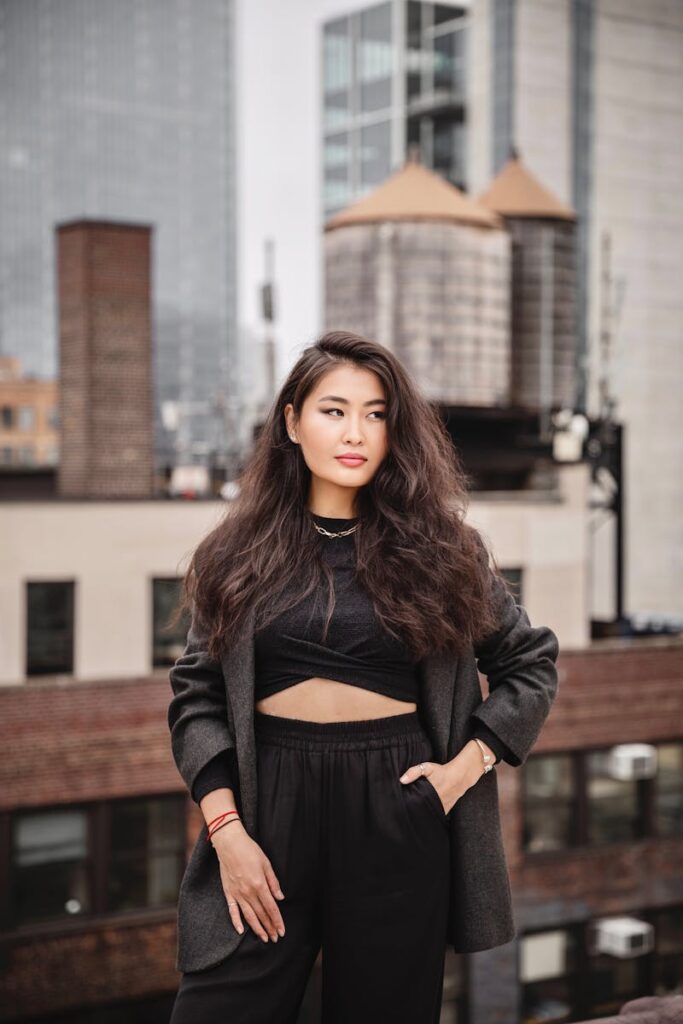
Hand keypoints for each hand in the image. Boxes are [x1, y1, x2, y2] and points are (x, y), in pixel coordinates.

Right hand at [212, 822, 286, 942]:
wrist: (230, 844)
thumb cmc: (250, 851)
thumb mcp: (266, 863)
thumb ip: (273, 882)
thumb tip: (280, 898)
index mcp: (259, 884)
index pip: (271, 907)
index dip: (277, 920)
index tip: (282, 931)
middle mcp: (248, 892)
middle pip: (261, 914)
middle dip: (269, 927)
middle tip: (275, 938)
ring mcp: (237, 894)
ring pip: (249, 916)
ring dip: (257, 929)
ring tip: (264, 938)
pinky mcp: (228, 892)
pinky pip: (232, 911)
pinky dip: (236, 922)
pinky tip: (241, 931)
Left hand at [399, 743, 483, 814]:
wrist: (460, 776)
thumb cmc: (442, 771)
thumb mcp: (427, 767)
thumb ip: (414, 772)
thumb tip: (401, 780)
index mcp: (429, 793)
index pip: (414, 804)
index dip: (407, 806)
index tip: (400, 807)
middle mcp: (435, 802)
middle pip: (420, 811)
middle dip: (412, 812)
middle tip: (403, 813)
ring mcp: (441, 808)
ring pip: (428, 815)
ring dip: (421, 816)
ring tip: (413, 818)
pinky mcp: (445, 810)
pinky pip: (436, 816)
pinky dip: (430, 817)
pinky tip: (424, 818)